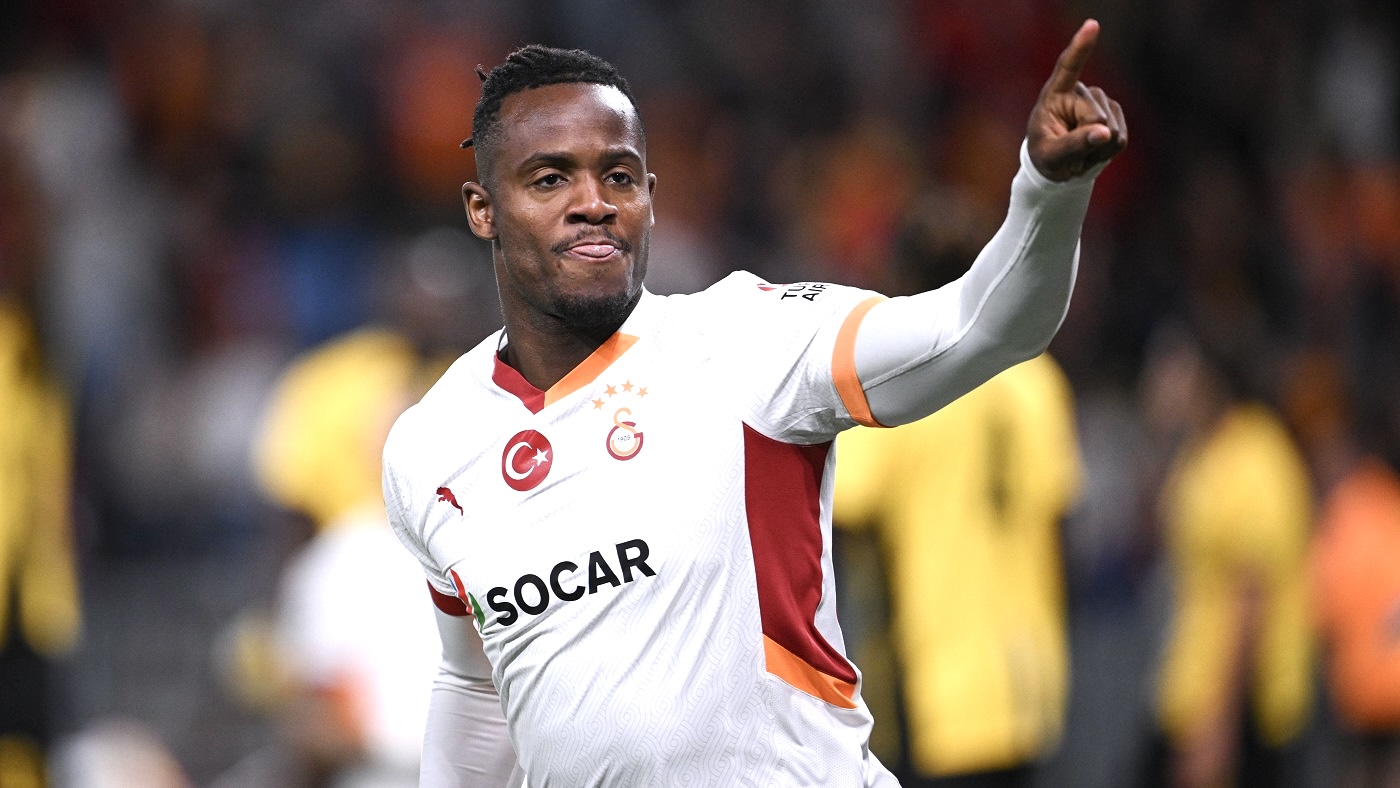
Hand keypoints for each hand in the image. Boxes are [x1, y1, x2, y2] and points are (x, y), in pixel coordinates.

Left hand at [1026, 20, 1126, 180]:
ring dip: (1095, 150)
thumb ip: (1074, 145)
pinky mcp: (1115, 114)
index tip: (1092, 25)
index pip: (1068, 67)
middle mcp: (1080, 92)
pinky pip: (1119, 140)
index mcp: (1055, 94)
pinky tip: (1093, 150)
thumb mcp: (1051, 156)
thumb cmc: (1046, 156)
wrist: (1059, 165)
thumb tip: (1105, 133)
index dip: (1081, 46)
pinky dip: (1106, 152)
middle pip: (1096, 119)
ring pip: (1110, 132)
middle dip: (1086, 142)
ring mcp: (1100, 101)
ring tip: (1079, 151)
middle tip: (1069, 152)